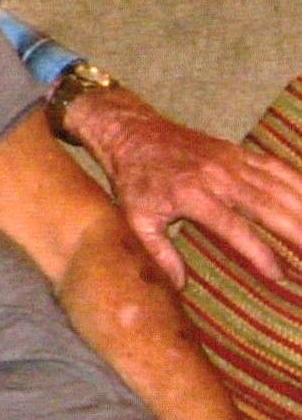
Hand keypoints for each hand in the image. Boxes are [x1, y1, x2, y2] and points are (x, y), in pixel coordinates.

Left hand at [66, 86, 301, 286]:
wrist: (133, 133)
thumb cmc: (135, 180)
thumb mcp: (135, 218)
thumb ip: (157, 253)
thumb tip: (178, 286)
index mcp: (192, 194)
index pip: (234, 227)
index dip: (258, 252)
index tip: (279, 275)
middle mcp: (219, 176)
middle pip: (268, 207)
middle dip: (299, 233)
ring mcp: (233, 162)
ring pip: (280, 187)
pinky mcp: (241, 153)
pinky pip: (278, 168)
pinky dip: (300, 183)